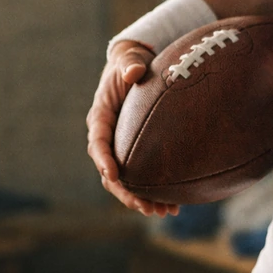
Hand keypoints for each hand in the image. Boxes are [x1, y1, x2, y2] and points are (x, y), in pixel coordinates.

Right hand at [86, 41, 178, 216]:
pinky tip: (173, 206)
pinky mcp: (134, 152)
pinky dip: (153, 192)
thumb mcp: (129, 60)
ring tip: (163, 212)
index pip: (98, 141)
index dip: (103, 159)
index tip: (113, 174)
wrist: (136, 66)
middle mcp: (107, 136)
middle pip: (110, 172)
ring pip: (126, 181)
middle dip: (126, 192)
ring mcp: (120, 147)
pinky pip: (141, 177)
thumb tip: (133, 73)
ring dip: (141, 199)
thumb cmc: (131, 62)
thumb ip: (130, 65)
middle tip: (145, 206)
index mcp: (101, 116)